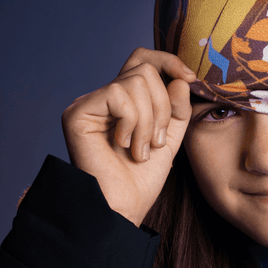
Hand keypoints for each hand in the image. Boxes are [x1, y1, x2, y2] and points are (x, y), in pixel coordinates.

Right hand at [61, 48, 195, 225]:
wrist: (123, 207)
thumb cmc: (143, 178)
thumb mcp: (170, 137)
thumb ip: (178, 107)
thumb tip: (180, 78)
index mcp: (125, 100)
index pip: (144, 60)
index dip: (168, 61)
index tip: (190, 78)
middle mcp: (104, 98)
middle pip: (145, 69)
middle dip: (162, 106)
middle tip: (156, 140)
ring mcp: (89, 103)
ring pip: (135, 81)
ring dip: (148, 120)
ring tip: (140, 149)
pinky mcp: (77, 112)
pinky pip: (117, 94)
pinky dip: (131, 121)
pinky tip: (122, 144)